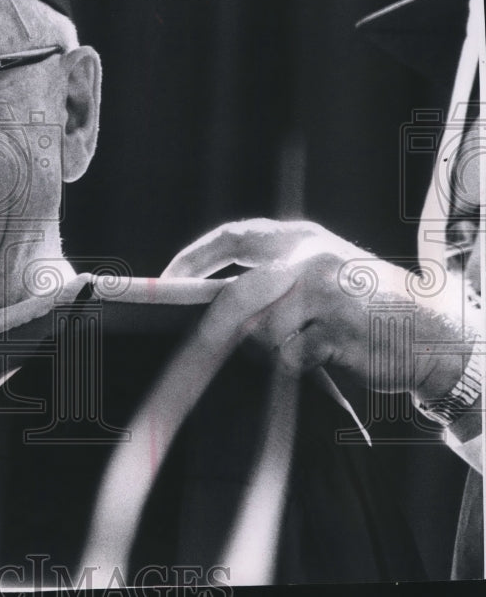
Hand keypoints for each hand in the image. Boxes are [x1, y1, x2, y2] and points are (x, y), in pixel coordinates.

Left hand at [162, 218, 474, 401]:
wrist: (431, 331)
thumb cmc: (365, 304)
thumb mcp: (321, 272)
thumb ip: (272, 278)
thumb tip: (210, 300)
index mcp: (301, 238)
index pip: (234, 237)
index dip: (194, 257)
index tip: (167, 279)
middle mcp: (310, 259)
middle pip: (238, 293)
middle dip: (217, 323)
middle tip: (203, 342)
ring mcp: (325, 294)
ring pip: (264, 331)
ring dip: (274, 346)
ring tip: (308, 340)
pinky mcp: (337, 332)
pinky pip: (291, 357)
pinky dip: (300, 363)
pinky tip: (329, 353)